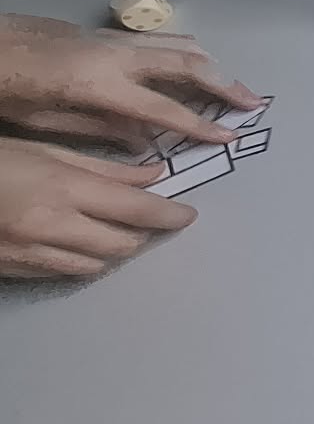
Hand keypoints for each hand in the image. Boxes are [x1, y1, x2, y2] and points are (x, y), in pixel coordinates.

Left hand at [0, 14, 258, 147]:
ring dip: (210, 65)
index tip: (227, 137)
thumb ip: (99, 129)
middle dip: (223, 85)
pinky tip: (194, 62)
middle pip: (186, 65)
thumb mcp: (44, 120)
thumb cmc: (4, 87)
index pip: (163, 108)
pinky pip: (157, 39)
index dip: (199, 125)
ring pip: (176, 44)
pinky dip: (185, 51)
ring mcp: (111, 37)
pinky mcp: (104, 31)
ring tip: (234, 85)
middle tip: (252, 104)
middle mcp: (115, 54)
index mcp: (99, 82)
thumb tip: (143, 141)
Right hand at [0, 138, 191, 277]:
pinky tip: (70, 242)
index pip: (136, 209)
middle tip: (138, 216)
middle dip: (138, 232)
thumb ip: (103, 167)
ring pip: (97, 267)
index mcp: (63, 188)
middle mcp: (51, 226)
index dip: (170, 215)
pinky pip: (63, 274)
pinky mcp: (15, 271)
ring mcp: (30, 254)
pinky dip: (78, 260)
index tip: (187, 215)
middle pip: (123, 245)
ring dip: (109, 250)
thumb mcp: (43, 150)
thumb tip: (153, 175)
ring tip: (101, 228)